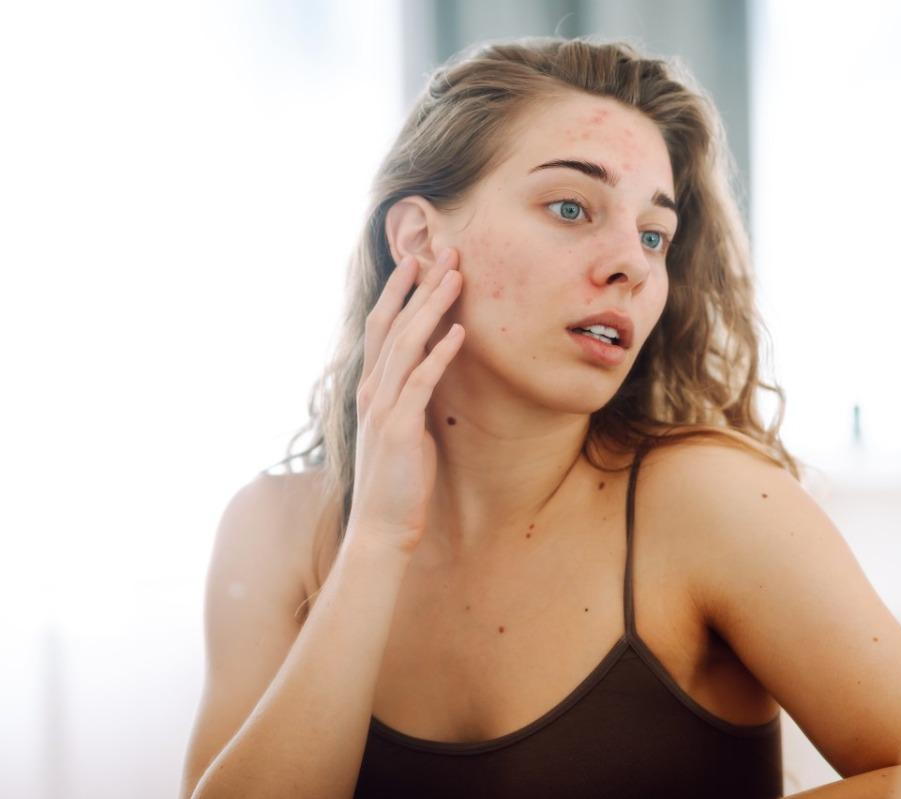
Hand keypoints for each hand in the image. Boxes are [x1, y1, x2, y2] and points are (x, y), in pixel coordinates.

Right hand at [346, 249, 463, 551]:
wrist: (381, 529)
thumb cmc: (397, 482)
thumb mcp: (403, 428)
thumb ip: (409, 396)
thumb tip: (429, 368)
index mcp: (371, 389)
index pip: (382, 327)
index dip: (399, 291)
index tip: (419, 260)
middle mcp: (372, 392)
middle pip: (393, 324)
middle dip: (419, 286)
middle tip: (444, 251)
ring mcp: (383, 409)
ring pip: (405, 345)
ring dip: (431, 307)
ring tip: (454, 277)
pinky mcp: (400, 430)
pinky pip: (421, 383)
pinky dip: (439, 355)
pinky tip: (459, 333)